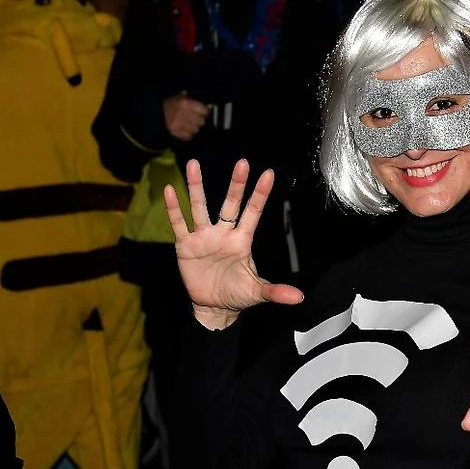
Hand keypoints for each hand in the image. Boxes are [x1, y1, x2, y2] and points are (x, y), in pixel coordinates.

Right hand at [163, 93, 208, 141]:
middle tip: (194, 119)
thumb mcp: (181, 98)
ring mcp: (177, 123)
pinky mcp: (174, 132)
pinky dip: (187, 134)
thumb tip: (208, 109)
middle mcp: (182, 113)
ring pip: (196, 130)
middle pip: (201, 122)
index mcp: (185, 103)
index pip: (204, 111)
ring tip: (188, 125)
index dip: (204, 113)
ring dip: (193, 128)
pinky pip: (188, 137)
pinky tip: (183, 130)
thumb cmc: (171, 104)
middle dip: (199, 121)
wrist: (155, 112)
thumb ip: (194, 102)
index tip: (203, 113)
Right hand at [164, 159, 303, 329]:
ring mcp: (204, 237)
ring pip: (199, 207)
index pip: (253, 212)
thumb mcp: (257, 292)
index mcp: (242, 240)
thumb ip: (275, 292)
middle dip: (236, 184)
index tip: (268, 173)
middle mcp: (224, 233)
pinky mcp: (186, 245)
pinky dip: (173, 208)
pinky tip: (170, 190)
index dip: (260, 194)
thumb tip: (299, 298)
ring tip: (193, 164)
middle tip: (242, 163)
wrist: (213, 306)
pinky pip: (179, 223)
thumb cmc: (237, 294)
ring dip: (196, 186)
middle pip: (230, 204)